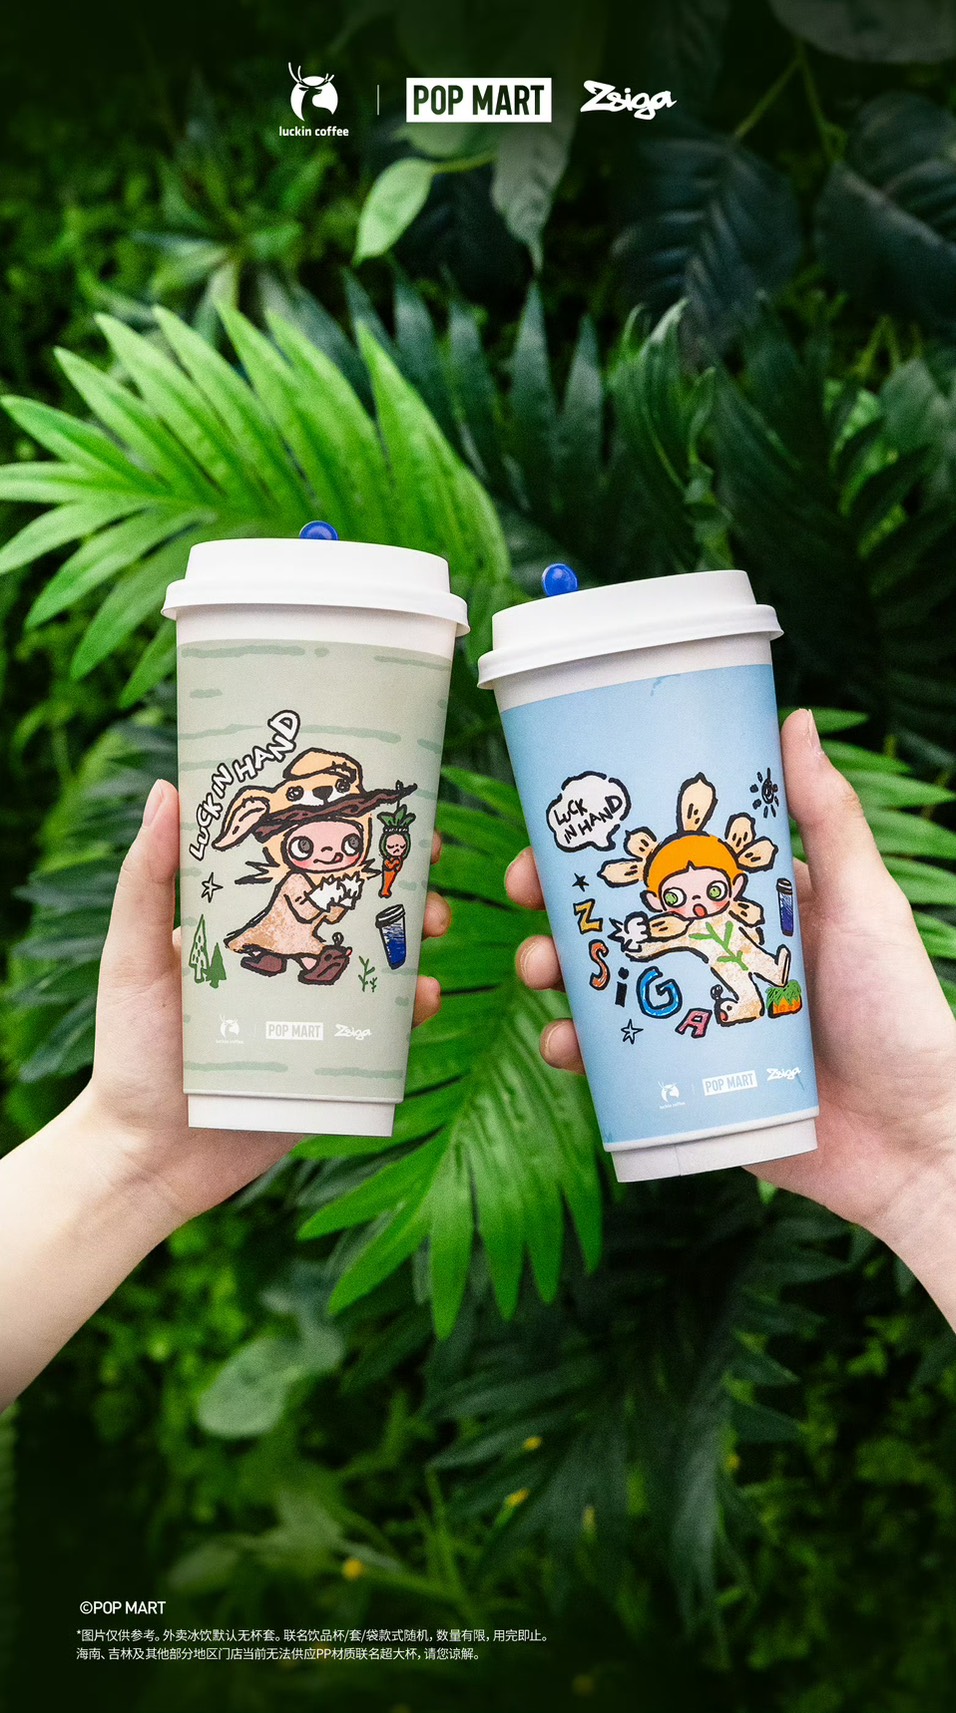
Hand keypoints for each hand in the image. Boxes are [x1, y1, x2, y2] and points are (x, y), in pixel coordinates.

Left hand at [83, 780, 449, 1233]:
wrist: (148, 1155)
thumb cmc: (130, 1048)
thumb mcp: (132, 954)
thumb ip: (148, 878)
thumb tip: (168, 788)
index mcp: (249, 924)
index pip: (307, 862)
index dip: (350, 832)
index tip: (384, 803)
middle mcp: (293, 959)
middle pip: (360, 906)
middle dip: (403, 880)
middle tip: (426, 866)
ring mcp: (320, 1011)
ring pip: (386, 962)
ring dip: (419, 938)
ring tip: (432, 929)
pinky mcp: (339, 1064)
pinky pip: (391, 1032)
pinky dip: (416, 1010)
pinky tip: (425, 999)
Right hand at [508, 712, 955, 1315]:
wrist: (916, 1140)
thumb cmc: (902, 1012)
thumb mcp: (865, 904)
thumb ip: (829, 820)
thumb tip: (796, 721)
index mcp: (749, 909)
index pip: (663, 864)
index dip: (606, 844)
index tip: (559, 827)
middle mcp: (715, 960)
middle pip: (618, 923)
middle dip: (562, 909)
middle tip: (529, 899)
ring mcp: (697, 1024)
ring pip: (606, 989)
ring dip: (558, 974)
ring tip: (542, 972)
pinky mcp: (686, 1089)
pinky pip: (617, 1067)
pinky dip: (579, 1052)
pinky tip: (563, 1045)